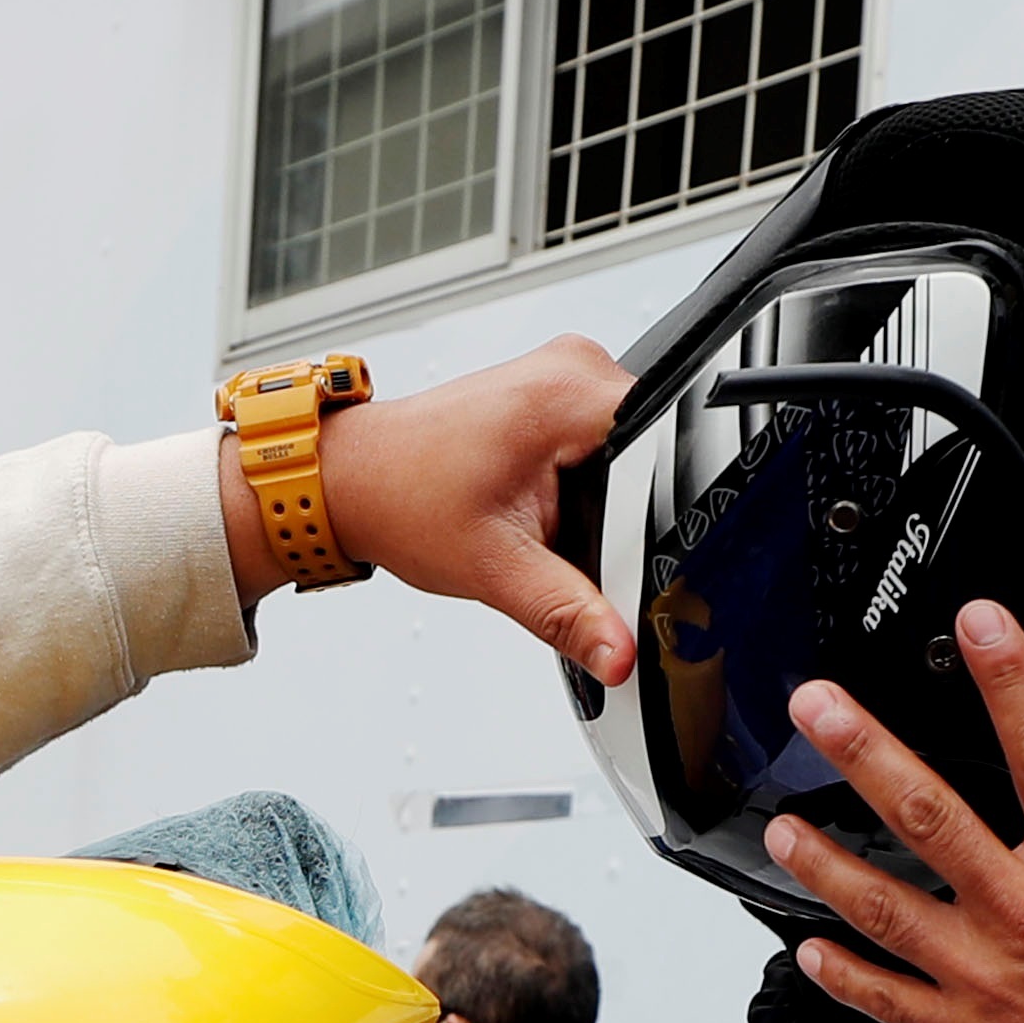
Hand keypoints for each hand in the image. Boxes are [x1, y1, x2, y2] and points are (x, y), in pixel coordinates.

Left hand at [224, 339, 638, 682]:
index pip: (669, 441)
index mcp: (568, 393)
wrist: (354, 480)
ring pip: (636, 449)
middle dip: (631, 509)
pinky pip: (606, 441)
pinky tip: (553, 507)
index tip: (626, 547)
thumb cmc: (403, 501)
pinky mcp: (554, 394)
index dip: (663, 507)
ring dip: (611, 498)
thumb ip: (567, 613)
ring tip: (553, 522)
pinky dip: (592, 484)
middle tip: (572, 541)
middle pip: (657, 448)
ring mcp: (564, 376)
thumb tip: (619, 653)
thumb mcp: (495, 568)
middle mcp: (572, 369)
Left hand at [765, 599, 1023, 1022]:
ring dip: (829, 865)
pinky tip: (806, 950)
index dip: (1010, 682)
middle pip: (934, 818)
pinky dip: (844, 977)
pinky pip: (889, 1005)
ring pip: (890, 907)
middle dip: (868, 754)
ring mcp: (985, 976)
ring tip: (785, 827)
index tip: (977, 626)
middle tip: (818, 710)